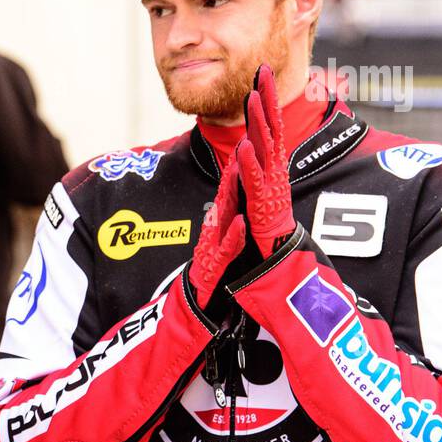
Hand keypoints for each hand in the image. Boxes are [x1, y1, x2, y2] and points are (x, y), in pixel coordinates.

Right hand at [188, 153, 245, 309]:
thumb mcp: (222, 237)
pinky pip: (227, 246)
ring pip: (221, 216)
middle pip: (222, 198)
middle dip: (230, 175)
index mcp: (218, 223)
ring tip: (235, 175)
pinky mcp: (216, 260)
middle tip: (238, 150)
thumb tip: (234, 204)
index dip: (233, 173)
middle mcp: (213, 229)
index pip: (226, 195)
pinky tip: (240, 223)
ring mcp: (213, 243)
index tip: (241, 151)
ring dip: (227, 195)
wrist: (200, 291)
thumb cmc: (211, 264)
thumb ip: (227, 220)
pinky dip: (233, 234)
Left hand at [235, 64, 294, 256]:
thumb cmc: (263, 213)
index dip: (265, 96)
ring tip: (252, 98)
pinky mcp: (263, 201)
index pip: (268, 121)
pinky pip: (254, 179)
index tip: (262, 70)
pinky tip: (244, 146)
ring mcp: (270, 181)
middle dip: (267, 97)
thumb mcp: (256, 178)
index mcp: (270, 159)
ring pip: (264, 146)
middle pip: (271, 125)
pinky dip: (249, 162)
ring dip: (258, 122)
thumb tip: (248, 135)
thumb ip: (253, 157)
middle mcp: (273, 166)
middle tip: (264, 70)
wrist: (273, 247)